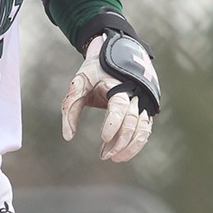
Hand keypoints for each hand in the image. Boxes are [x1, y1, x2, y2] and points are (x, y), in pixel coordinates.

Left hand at [60, 36, 155, 161]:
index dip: (113, 123)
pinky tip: (123, 153)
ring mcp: (142, 102)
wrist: (115, 54)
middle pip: (131, 121)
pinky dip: (137, 143)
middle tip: (104, 156)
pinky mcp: (144, 109)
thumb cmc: (95, 72)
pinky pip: (145, 129)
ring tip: (114, 158)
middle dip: (119, 142)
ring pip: (142, 128)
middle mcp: (134, 94)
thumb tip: (68, 137)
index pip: (120, 106)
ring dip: (130, 146)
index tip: (103, 137)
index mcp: (118, 85)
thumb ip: (71, 108)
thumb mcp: (79, 83)